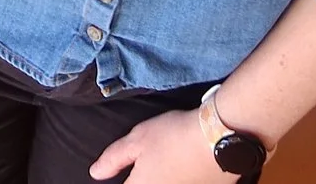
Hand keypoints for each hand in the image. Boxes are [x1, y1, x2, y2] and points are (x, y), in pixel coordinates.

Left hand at [89, 105, 223, 183]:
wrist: (219, 136)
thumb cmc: (173, 137)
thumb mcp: (136, 140)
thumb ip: (113, 159)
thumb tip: (95, 173)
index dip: (125, 179)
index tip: (129, 174)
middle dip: (143, 179)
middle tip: (148, 166)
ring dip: (166, 178)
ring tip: (169, 164)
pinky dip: (185, 179)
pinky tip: (186, 168)